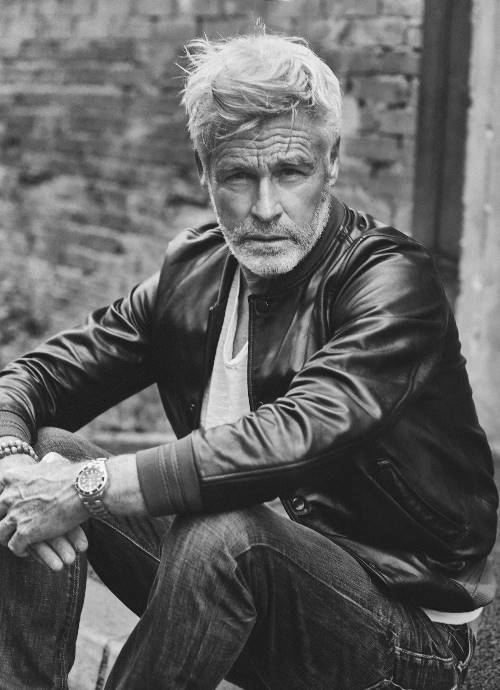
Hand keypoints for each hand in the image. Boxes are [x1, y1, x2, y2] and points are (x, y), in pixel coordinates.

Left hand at [0, 452, 87, 566]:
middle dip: (4, 519)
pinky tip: (27, 549)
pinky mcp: (25, 533)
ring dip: (8, 537)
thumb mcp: (54, 461)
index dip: (5, 501)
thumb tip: (48, 459)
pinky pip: (14, 546)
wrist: (84, 487)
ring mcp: (15, 515)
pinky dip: (20, 550)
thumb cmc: (73, 473)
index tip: (12, 506)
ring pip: (0, 533)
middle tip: (14, 525)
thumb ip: (45, 462)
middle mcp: (9, 496)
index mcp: (12, 477)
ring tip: (18, 540)